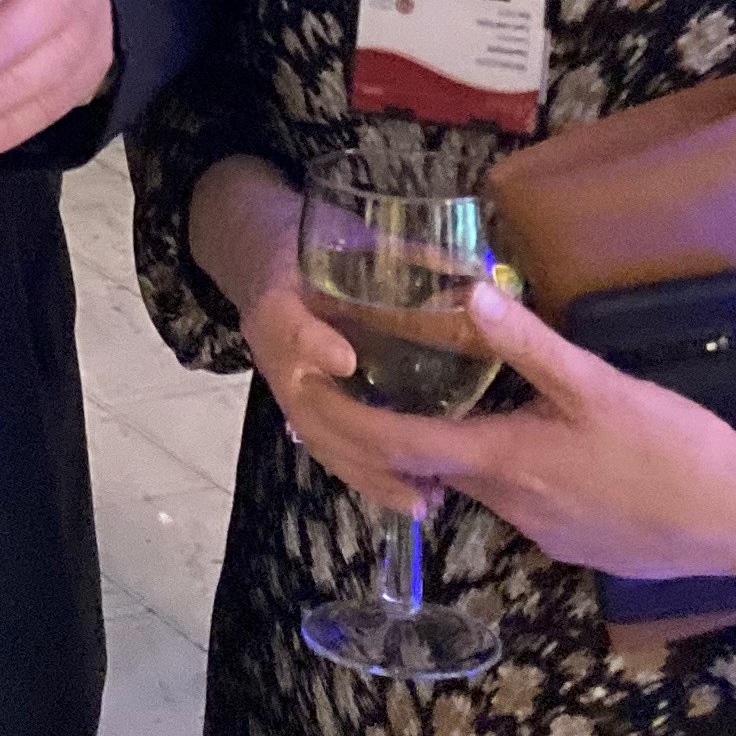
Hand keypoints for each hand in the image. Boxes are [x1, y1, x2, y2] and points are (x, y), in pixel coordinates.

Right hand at [206, 171, 452, 517]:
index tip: (346, 360)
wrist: (263, 258)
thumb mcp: (342, 235)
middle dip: (365, 443)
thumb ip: (399, 256)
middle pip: (313, 410)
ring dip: (370, 474)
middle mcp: (276, 353)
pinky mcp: (301, 406)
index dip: (313, 344)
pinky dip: (364, 476)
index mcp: (276, 302)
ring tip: (422, 501)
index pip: (288, 325)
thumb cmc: (309, 243)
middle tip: (419, 467)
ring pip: (322, 440)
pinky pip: (327, 449)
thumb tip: (472, 275)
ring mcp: (287, 386)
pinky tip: (406, 495)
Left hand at [303, 281, 735, 583]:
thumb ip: (531, 343)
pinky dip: (494, 470)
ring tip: (427, 401)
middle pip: (429, 468)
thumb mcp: (601, 385)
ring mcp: (539, 532)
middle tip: (361, 386)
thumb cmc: (673, 448)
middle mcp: (510, 506)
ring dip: (446, 450)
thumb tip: (469, 293)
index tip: (309, 395)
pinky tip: (512, 438)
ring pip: (472, 485)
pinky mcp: (569, 543)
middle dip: (390, 434)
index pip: (400, 446)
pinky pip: (513, 501)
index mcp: (507, 463)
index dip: (348, 422)